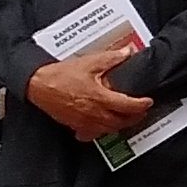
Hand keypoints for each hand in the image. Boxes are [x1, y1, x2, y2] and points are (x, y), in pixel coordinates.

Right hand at [26, 47, 150, 141]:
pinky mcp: (75, 126)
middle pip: (121, 122)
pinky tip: (103, 126)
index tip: (148, 102)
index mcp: (100, 98)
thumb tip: (127, 52)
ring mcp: (84, 122)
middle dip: (135, 118)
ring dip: (120, 125)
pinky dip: (101, 131)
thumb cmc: (61, 75)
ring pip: (109, 130)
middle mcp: (94, 113)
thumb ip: (111, 58)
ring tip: (126, 118)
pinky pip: (92, 134)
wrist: (39, 85)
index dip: (141, 105)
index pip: (128, 106)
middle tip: (141, 112)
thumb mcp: (89, 62)